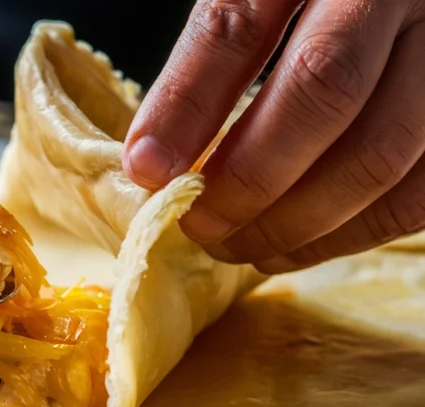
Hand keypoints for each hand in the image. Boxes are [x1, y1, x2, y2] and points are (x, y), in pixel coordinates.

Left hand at [123, 0, 424, 272]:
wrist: (396, 2)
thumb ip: (214, 55)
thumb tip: (152, 161)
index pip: (241, 27)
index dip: (188, 105)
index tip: (147, 171)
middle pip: (322, 91)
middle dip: (247, 178)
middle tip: (198, 226)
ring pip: (380, 154)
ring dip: (297, 222)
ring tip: (238, 245)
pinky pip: (419, 193)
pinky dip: (352, 231)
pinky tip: (299, 242)